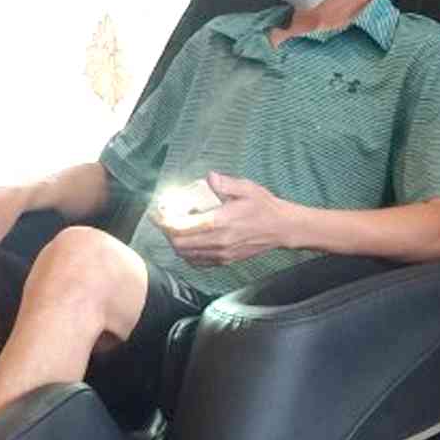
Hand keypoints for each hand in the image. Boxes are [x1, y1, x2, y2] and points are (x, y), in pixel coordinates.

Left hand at [155, 170, 294, 267]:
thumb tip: (209, 177)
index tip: (158, 212)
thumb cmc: (264, 206)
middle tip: (163, 219)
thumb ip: (225, 183)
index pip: (182, 226)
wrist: (282, 229)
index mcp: (220, 221)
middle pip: (179, 242)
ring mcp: (221, 253)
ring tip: (174, 228)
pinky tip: (188, 241)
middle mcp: (218, 241)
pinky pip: (197, 261)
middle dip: (167, 231)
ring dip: (175, 242)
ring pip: (186, 254)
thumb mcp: (247, 188)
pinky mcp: (225, 260)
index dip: (165, 220)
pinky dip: (187, 253)